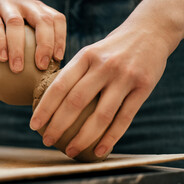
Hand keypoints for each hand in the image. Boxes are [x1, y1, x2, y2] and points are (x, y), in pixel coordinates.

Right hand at [0, 0, 65, 72]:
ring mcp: (4, 2)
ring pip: (15, 23)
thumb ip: (32, 37)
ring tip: (17, 69)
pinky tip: (2, 58)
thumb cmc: (3, 21)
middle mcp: (23, 1)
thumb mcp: (22, 25)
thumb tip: (46, 68)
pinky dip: (0, 42)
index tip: (57, 59)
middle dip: (44, 45)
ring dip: (18, 48)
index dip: (60, 38)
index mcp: (36, 6)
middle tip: (41, 66)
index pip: (56, 18)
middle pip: (41, 20)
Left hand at [30, 23, 173, 157]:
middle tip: (47, 140)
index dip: (45, 108)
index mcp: (85, 56)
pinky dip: (110, 138)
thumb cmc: (112, 48)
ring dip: (83, 138)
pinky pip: (124, 119)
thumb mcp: (91, 52)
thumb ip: (75, 73)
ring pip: (100, 115)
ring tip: (70, 151)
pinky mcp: (143, 88)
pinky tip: (99, 152)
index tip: (34, 125)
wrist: (149, 31)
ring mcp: (125, 77)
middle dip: (58, 126)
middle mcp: (104, 66)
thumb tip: (52, 102)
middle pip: (76, 102)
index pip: (59, 86)